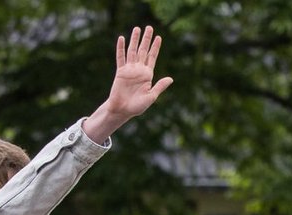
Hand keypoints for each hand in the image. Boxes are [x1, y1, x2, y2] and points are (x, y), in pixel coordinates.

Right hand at [82, 26, 172, 143]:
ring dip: (134, 40)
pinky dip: (120, 48)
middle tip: (149, 27)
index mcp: (147, 75)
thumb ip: (159, 87)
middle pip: (143, 51)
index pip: (152, 57)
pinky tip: (121, 38)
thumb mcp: (151, 97)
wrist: (122, 110)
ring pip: (132, 51)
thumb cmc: (137, 107)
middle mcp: (139, 70)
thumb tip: (171, 79)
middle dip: (146, 39)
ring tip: (137, 28)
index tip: (159, 37)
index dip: (155, 47)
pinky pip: (120, 58)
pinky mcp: (120, 72)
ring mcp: (129, 70)